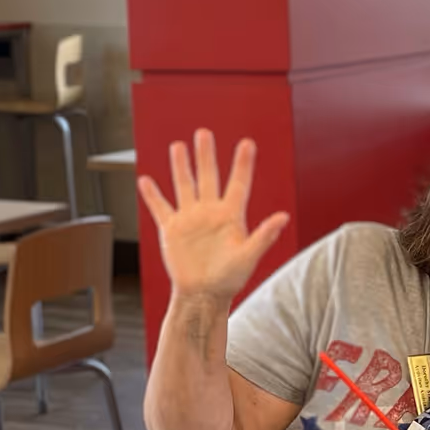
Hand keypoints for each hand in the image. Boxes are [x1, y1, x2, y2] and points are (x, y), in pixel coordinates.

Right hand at [138, 129, 289, 305]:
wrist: (204, 295)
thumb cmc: (230, 279)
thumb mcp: (249, 256)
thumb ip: (264, 235)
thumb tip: (284, 217)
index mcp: (231, 216)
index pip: (238, 183)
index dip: (242, 164)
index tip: (247, 143)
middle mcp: (210, 212)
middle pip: (208, 177)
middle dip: (206, 155)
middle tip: (204, 133)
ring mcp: (190, 219)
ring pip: (184, 186)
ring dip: (181, 166)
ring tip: (178, 146)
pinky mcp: (172, 230)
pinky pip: (160, 208)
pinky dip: (153, 195)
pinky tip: (146, 180)